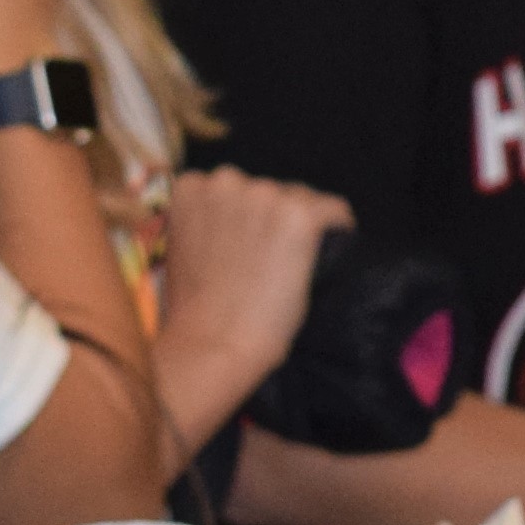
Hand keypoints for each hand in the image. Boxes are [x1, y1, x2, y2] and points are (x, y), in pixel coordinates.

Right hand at [149, 167, 344, 448]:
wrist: (212, 344)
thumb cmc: (195, 312)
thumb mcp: (186, 249)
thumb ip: (211, 222)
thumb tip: (247, 221)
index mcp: (192, 187)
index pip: (235, 187)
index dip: (247, 218)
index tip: (251, 248)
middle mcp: (227, 180)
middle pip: (271, 190)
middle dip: (274, 219)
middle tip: (273, 264)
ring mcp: (265, 195)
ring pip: (301, 200)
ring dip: (301, 226)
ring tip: (290, 269)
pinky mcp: (300, 216)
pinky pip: (334, 211)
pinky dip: (339, 229)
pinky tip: (332, 253)